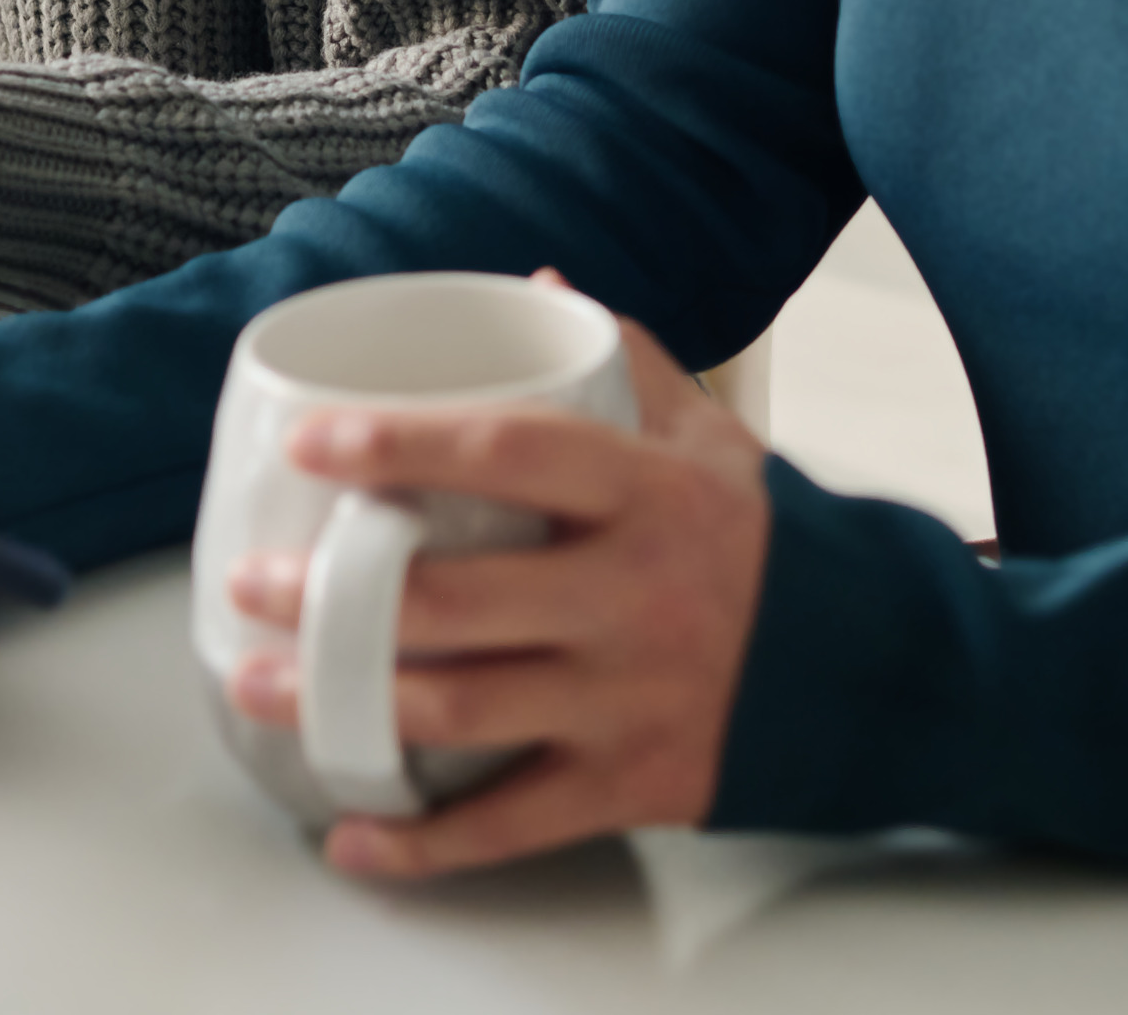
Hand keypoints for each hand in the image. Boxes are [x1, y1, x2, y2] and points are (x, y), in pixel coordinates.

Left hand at [225, 303, 770, 877]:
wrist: (880, 670)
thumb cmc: (771, 545)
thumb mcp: (715, 439)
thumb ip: (626, 361)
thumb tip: (536, 284)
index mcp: (650, 494)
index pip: (513, 453)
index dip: (404, 444)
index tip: (313, 440)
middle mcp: (636, 595)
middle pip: (459, 598)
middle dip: (334, 598)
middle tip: (248, 583)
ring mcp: (631, 697)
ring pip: (464, 707)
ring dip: (344, 703)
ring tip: (260, 682)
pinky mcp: (634, 784)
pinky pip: (512, 822)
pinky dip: (423, 843)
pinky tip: (352, 832)